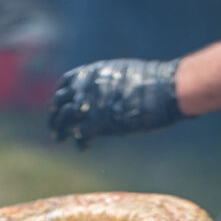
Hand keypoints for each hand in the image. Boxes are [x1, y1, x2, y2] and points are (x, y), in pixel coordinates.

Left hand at [48, 58, 183, 148]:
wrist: (167, 87)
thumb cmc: (153, 82)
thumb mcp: (124, 73)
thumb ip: (108, 82)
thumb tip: (106, 93)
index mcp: (93, 72)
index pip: (65, 84)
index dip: (59, 97)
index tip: (57, 107)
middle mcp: (87, 86)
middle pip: (59, 103)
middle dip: (54, 117)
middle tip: (54, 130)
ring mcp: (92, 104)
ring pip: (64, 119)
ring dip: (60, 131)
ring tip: (60, 139)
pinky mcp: (101, 122)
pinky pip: (80, 135)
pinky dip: (80, 143)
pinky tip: (85, 148)